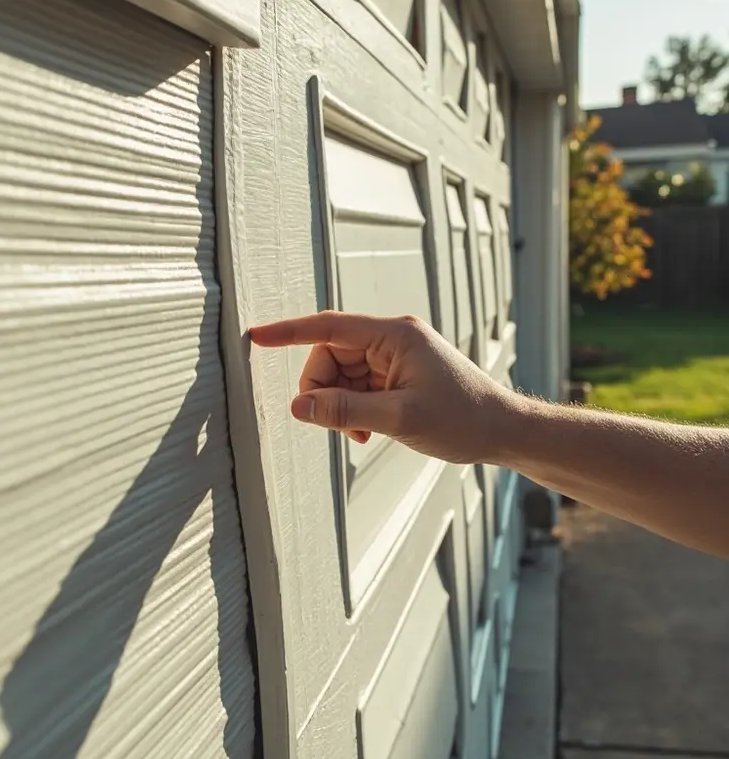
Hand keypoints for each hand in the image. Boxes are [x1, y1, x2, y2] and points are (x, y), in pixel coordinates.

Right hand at [248, 311, 518, 465]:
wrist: (502, 431)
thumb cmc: (463, 418)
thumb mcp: (400, 417)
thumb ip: (345, 411)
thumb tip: (299, 408)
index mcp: (394, 335)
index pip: (327, 326)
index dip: (288, 332)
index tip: (256, 336)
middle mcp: (391, 339)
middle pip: (329, 356)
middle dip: (323, 390)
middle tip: (337, 423)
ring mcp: (393, 357)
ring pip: (340, 375)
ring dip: (339, 406)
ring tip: (363, 432)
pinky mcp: (395, 375)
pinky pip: (356, 387)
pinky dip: (352, 410)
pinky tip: (368, 431)